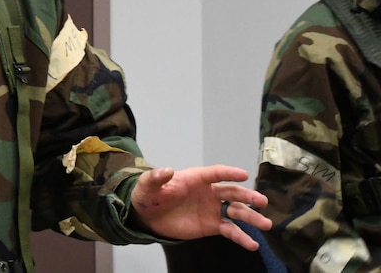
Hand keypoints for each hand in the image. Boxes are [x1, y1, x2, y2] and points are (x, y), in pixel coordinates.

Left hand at [129, 166, 270, 249]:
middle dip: (247, 196)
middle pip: (232, 192)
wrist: (148, 216)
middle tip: (262, 201)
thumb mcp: (148, 185)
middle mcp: (209, 192)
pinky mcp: (212, 225)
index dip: (229, 173)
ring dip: (251, 217)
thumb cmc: (150, 195)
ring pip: (236, 211)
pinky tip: (252, 244)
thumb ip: (156, 177)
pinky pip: (230, 230)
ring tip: (266, 224)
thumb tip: (167, 170)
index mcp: (196, 178)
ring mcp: (212, 209)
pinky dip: (241, 237)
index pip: (216, 173)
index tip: (244, 174)